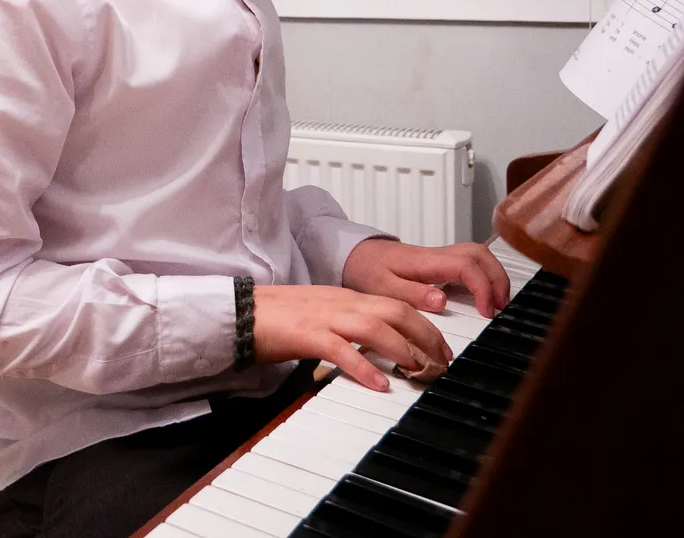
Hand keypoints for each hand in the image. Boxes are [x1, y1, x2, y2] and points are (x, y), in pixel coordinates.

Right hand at [251, 284, 450, 391]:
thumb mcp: (323, 314)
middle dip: (425, 335)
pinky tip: (379, 384)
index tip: (439, 347)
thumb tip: (378, 345)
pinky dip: (364, 367)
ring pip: (375, 326)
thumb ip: (350, 325)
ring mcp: (325, 317)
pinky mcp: (307, 335)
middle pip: (395, 311)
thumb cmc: (280, 317)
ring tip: (418, 369)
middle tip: (441, 360)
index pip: (395, 304)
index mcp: (346, 298)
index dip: (424, 324)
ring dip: (402, 348)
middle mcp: (341, 303)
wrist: (242, 312)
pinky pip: (342, 350)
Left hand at [342, 238, 510, 318]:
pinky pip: (470, 261)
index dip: (483, 287)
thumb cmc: (365, 269)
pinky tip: (483, 295)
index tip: (487, 311)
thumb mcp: (381, 287)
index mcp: (424, 261)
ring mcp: (439, 256)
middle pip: (480, 254)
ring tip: (498, 303)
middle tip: (502, 307)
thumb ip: (411, 294)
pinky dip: (484, 275)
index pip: (466, 266)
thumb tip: (442, 301)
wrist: (353, 254)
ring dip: (494, 275)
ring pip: (478, 254)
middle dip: (498, 279)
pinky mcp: (439, 261)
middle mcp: (436, 255)